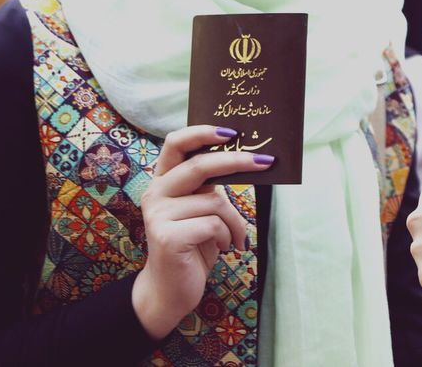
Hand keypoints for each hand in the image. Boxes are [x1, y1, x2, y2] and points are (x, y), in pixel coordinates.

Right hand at [131, 125, 273, 339]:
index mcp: (163, 181)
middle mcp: (155, 193)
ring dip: (235, 221)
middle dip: (237, 161)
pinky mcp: (167, 237)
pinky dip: (228, 236)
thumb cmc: (194, 243)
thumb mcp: (201, 208)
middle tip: (266, 162)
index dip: (202, 132)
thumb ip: (209, 185)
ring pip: (215, 201)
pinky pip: (214, 224)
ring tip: (234, 237)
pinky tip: (224, 247)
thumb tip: (248, 157)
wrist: (171, 289)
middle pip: (199, 166)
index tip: (233, 131)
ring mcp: (158, 215)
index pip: (176, 143)